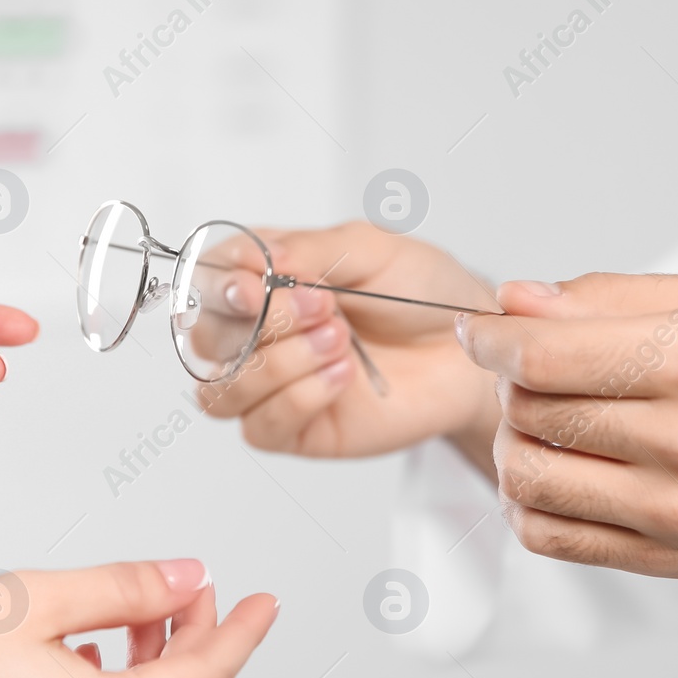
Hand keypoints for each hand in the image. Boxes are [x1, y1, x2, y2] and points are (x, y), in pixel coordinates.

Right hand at [198, 222, 499, 465]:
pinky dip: (297, 398)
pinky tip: (342, 376)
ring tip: (340, 340)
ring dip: (278, 364)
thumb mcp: (372, 249)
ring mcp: (274, 385)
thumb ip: (312, 250)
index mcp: (267, 278)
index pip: (210, 281)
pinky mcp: (297, 429)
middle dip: (263, 322)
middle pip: (209, 338)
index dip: (222, 285)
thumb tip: (256, 259)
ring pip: (223, 389)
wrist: (468, 350)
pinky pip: (262, 426)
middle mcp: (261, 332)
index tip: (255, 282)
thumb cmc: (423, 295)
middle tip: (325, 307)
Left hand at [458, 273, 677, 602]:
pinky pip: (550, 537)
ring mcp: (675, 510)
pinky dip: (527, 503)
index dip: (492, 340)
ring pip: (529, 477)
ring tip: (540, 422)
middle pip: (533, 412)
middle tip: (529, 370)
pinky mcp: (665, 558)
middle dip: (509, 382)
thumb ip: (608, 298)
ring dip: (512, 442)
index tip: (478, 330)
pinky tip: (553, 473)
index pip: (548, 355)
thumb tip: (516, 301)